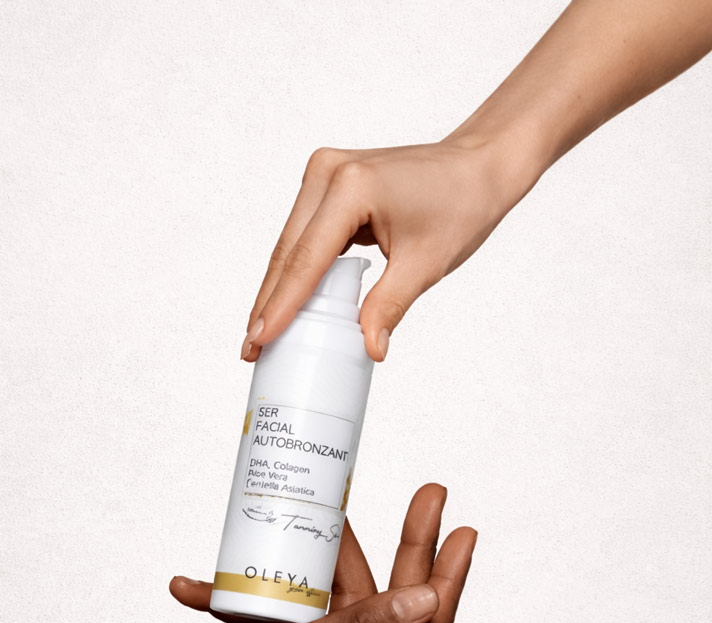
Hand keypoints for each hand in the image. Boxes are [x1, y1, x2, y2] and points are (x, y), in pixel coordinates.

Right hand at [37, 484, 476, 622]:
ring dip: (332, 561)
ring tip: (326, 517)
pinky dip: (271, 592)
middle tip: (429, 495)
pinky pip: (299, 618)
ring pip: (344, 605)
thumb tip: (427, 601)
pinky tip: (213, 586)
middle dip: (409, 550)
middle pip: (391, 609)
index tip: (463, 528)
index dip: (449, 577)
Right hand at [241, 0, 711, 364]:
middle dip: (270, 303)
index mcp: (350, 188)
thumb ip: (388, 307)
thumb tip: (368, 350)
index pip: (307, 260)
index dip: (282, 306)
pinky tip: (285, 303)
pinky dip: (296, 271)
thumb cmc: (462, 204)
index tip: (259, 341)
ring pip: (290, 245)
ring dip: (277, 289)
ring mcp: (325, 174)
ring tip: (261, 334)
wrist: (480, 164)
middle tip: (251, 349)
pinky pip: (304, 236)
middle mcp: (327, 173)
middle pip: (288, 253)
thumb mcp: (426, 264)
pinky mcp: (329, 183)